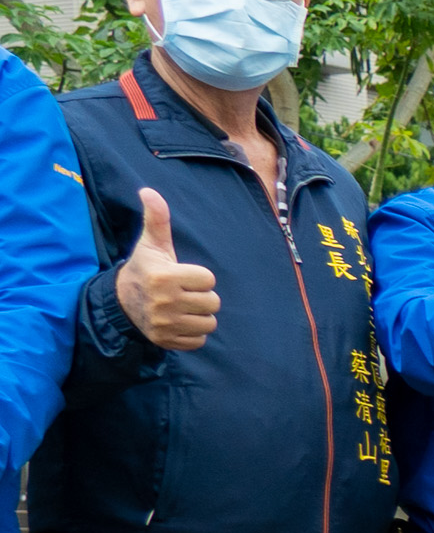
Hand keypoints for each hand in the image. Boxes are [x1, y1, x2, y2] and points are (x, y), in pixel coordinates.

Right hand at [114, 188, 217, 349]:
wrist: (121, 302)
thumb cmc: (144, 269)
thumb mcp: (151, 244)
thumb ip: (157, 219)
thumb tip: (149, 191)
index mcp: (164, 276)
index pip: (208, 279)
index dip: (198, 277)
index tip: (180, 275)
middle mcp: (165, 302)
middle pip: (213, 302)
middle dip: (201, 296)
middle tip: (182, 292)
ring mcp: (165, 324)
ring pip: (209, 323)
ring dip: (199, 315)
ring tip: (181, 307)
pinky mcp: (166, 341)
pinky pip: (199, 340)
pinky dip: (192, 333)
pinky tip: (178, 322)